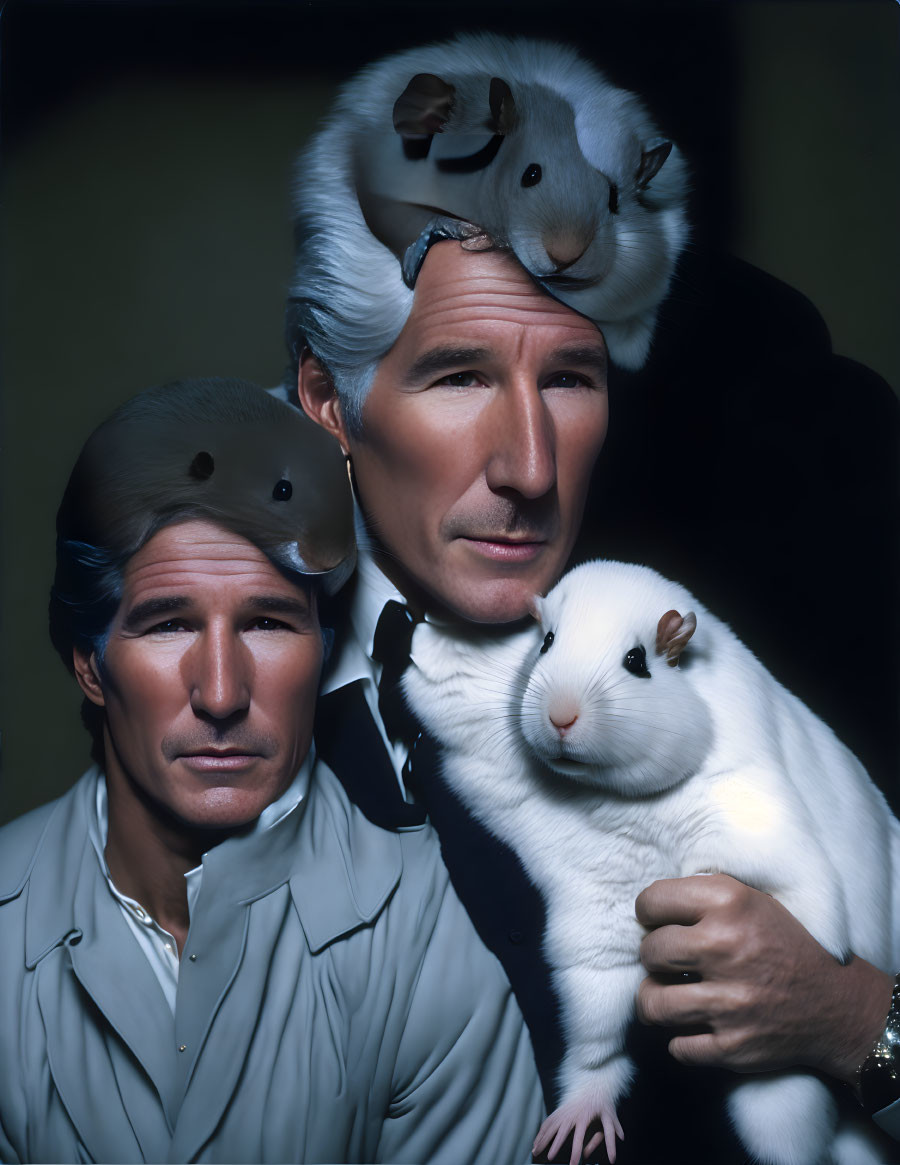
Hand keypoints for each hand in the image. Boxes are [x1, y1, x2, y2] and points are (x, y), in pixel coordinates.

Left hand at [634, 874, 893, 1085]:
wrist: (836, 1004)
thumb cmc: (784, 944)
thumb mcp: (752, 899)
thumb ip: (703, 895)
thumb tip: (651, 904)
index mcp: (729, 902)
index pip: (651, 900)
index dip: (649, 912)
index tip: (658, 921)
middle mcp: (726, 947)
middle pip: (649, 951)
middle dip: (653, 955)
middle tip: (668, 959)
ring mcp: (729, 1001)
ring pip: (652, 1003)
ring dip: (656, 998)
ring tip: (668, 992)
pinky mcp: (733, 1046)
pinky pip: (678, 1046)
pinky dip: (681, 1039)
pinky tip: (694, 1024)